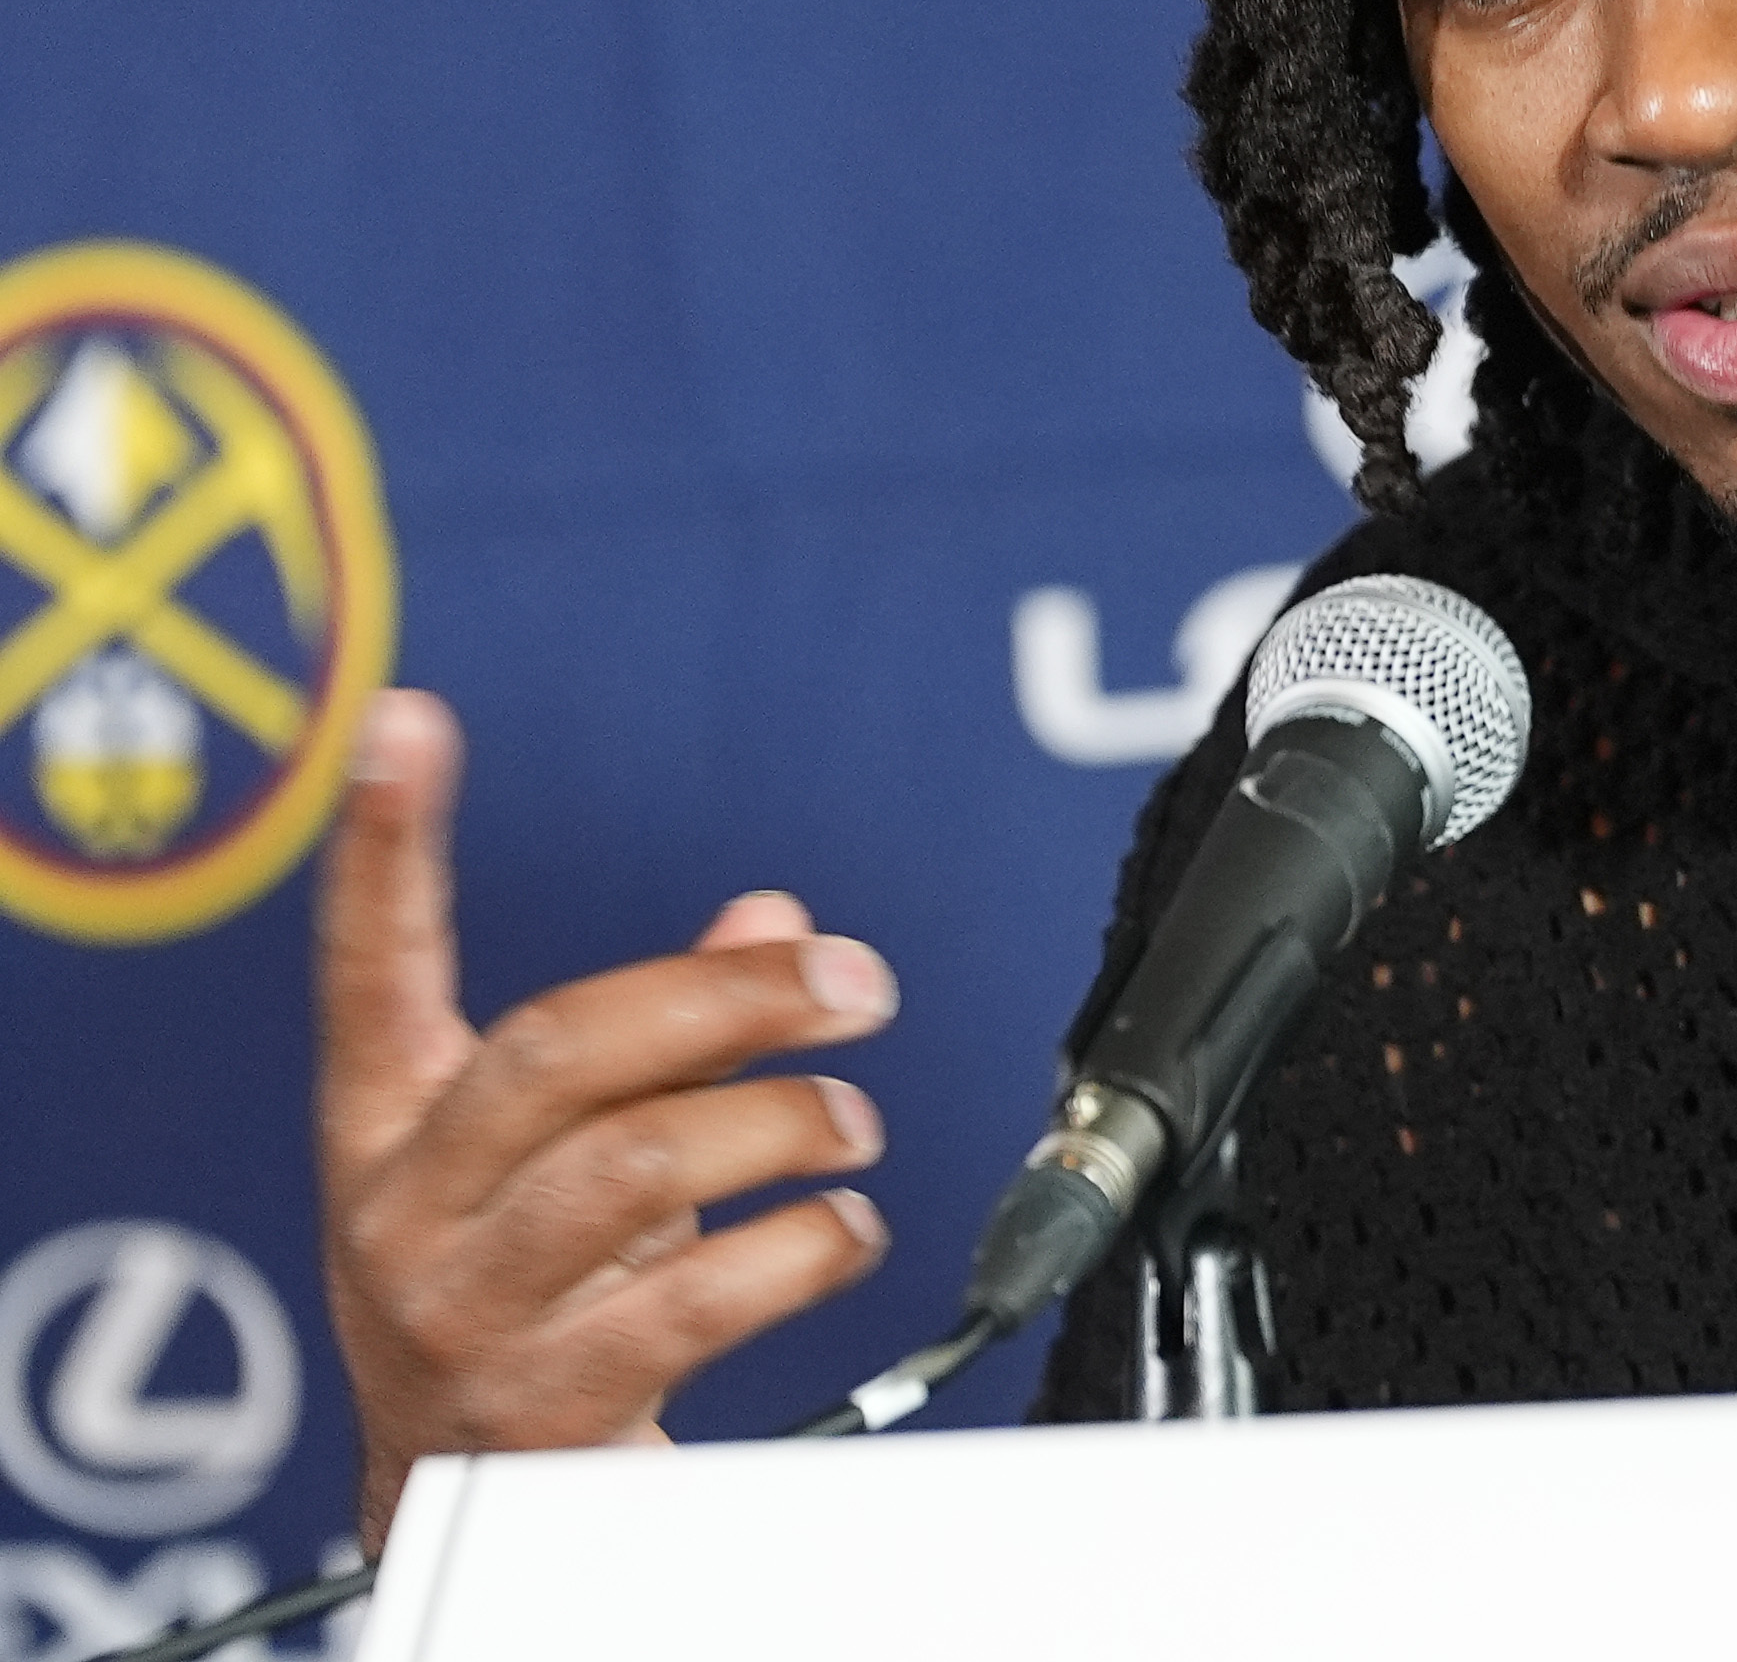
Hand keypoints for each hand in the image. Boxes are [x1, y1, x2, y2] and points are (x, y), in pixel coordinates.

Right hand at [315, 689, 900, 1551]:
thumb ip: (666, 1039)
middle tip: (856, 986)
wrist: (470, 1520)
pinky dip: (797, 1249)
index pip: (371, 964)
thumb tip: (776, 917)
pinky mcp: (538, 1411)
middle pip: (559, 1053)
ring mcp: (459, 1316)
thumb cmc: (530, 1305)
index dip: (379, 845)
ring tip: (855, 1126)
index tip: (405, 724)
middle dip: (728, 1000)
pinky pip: (688, 1303)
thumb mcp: (573, 1160)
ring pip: (636, 1169)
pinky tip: (843, 1232)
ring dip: (783, 1129)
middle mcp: (403, 1214)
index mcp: (391, 1129)